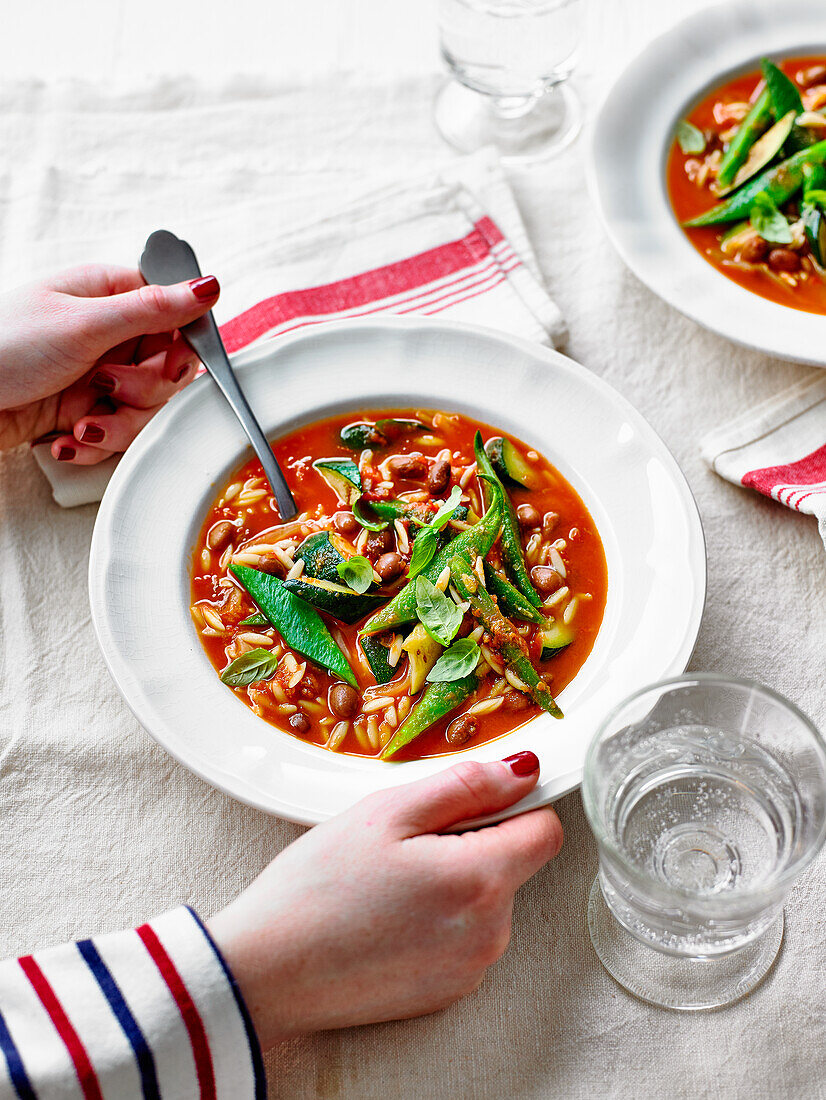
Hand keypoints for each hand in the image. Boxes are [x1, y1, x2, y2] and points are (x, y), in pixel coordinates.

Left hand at [0, 264, 219, 461]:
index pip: (175, 314)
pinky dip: (95, 442)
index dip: (181, 345)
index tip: (170, 364)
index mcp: (107, 295)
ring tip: (83, 422)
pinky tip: (68, 437)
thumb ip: (153, 309)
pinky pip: (116, 431)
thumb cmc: (1, 348)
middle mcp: (105, 333)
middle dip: (145, 391)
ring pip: (145, 406)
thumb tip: (207, 286)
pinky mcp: (81, 409)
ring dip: (119, 425)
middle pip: (167, 366)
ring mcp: (94, 373)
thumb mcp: (85, 325)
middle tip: (110, 387)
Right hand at [208, 752, 561, 1048]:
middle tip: (405, 842)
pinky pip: (465, 939)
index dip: (515, 804)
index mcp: (480, 880)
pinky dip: (438, 920)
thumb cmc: (316, 889)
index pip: (546, 830)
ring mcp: (470, 970)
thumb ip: (465, 786)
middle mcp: (490, 933)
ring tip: (389, 882)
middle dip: (472, 842)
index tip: (474, 799)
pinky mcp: (447, 993)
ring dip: (454, 881)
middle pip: (512, 864)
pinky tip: (387, 916)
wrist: (266, 973)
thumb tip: (523, 769)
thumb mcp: (387, 814)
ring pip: (487, 901)